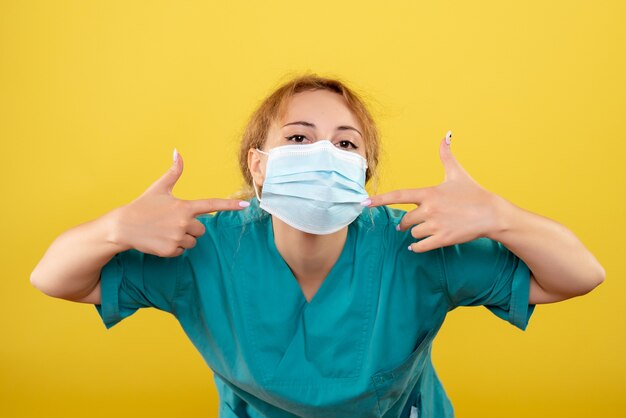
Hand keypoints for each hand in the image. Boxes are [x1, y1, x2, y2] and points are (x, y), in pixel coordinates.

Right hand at [110, 150, 248, 256]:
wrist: (122, 226)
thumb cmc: (143, 206)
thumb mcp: (159, 188)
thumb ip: (173, 172)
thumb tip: (177, 151)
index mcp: (184, 206)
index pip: (212, 204)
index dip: (230, 205)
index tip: (246, 205)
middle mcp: (183, 222)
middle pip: (202, 229)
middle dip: (190, 228)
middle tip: (172, 223)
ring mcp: (177, 237)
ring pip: (192, 242)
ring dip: (182, 239)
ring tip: (164, 231)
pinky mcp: (170, 250)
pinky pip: (182, 251)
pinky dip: (173, 248)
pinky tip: (160, 240)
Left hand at [366, 134, 503, 252]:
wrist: (491, 214)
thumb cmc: (473, 193)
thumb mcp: (458, 173)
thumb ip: (447, 155)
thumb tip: (446, 135)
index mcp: (428, 193)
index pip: (398, 195)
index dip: (379, 199)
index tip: (364, 203)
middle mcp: (429, 209)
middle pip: (404, 220)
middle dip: (404, 223)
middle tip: (405, 224)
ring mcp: (436, 225)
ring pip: (413, 233)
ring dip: (414, 233)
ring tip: (424, 229)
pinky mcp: (443, 239)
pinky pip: (420, 246)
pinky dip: (416, 247)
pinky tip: (416, 245)